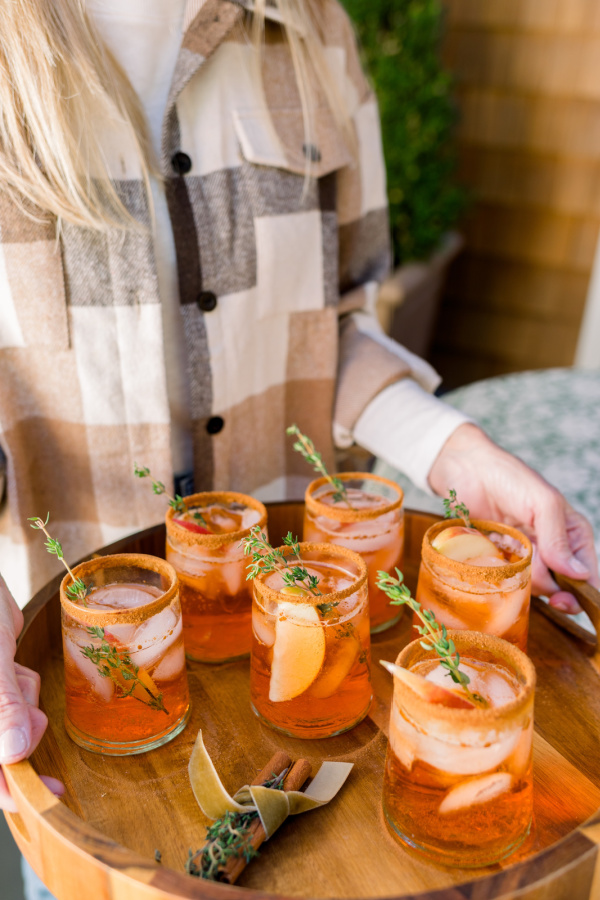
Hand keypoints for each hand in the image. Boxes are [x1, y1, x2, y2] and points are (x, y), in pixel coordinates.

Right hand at [0, 574, 63, 811]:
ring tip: (16, 672)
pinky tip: (15, 664)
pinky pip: (15, 698)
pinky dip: (22, 685)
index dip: (8, 791)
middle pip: (0, 750)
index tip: (45, 794)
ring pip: (12, 723)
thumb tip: (13, 753)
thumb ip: (1, 707)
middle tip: (34, 713)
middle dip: (22, 729)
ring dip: (24, 702)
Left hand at [428, 424, 598, 613]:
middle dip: (551, 592)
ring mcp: (527, 558)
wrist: (466, 470)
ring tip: (507, 559)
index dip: (581, 594)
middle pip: (563, 589)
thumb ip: (559, 539)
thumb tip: (579, 575)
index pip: (589, 575)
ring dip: (523, 583)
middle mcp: (554, 550)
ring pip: (534, 588)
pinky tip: (494, 566)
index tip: (563, 600)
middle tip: (531, 581)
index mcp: (573, 535)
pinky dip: (503, 581)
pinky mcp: (502, 562)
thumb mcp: (542, 503)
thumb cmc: (510, 478)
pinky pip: (508, 583)